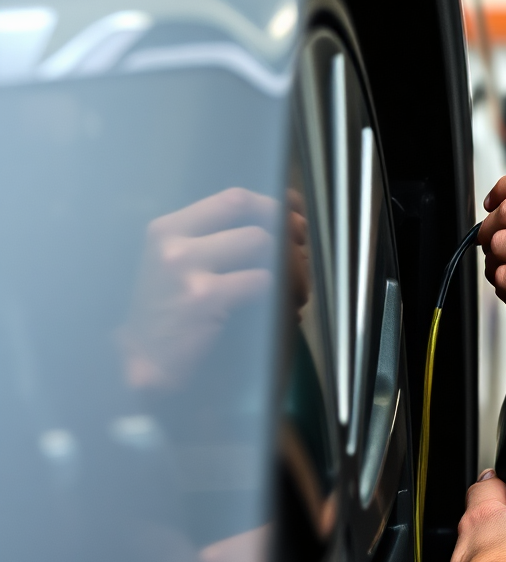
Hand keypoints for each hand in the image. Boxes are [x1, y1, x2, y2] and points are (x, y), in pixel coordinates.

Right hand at [117, 187, 296, 389]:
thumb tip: (288, 214)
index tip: (297, 220)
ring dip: (291, 270)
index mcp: (170, 228)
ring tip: (295, 292)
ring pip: (265, 246)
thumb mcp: (186, 264)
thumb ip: (225, 238)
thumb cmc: (175, 313)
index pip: (235, 199)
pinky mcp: (203, 296)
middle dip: (289, 240)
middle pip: (256, 223)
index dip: (275, 206)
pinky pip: (263, 280)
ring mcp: (186, 267)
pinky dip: (281, 295)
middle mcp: (175, 242)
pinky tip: (283, 312)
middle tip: (302, 258)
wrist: (147, 362)